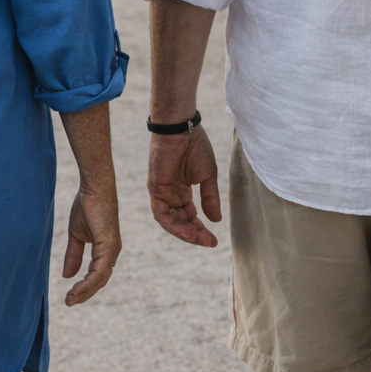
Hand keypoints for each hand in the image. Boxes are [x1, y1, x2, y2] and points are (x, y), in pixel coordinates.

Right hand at [62, 183, 119, 305]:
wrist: (94, 188)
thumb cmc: (87, 207)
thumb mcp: (76, 235)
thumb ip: (73, 255)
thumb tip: (67, 276)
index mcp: (106, 250)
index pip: (97, 275)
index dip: (85, 287)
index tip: (70, 296)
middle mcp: (112, 252)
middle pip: (100, 280)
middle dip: (85, 293)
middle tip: (69, 302)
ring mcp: (112, 249)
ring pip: (101, 278)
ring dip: (85, 291)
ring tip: (70, 299)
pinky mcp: (109, 244)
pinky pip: (100, 270)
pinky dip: (89, 281)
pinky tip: (77, 287)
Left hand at [147, 126, 220, 246]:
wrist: (183, 129)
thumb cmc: (195, 147)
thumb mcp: (207, 176)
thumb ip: (210, 198)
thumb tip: (216, 220)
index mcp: (182, 192)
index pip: (190, 217)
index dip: (201, 230)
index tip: (214, 240)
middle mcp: (171, 195)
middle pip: (181, 223)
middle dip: (194, 235)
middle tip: (209, 242)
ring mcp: (162, 193)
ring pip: (170, 222)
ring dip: (184, 233)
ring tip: (199, 239)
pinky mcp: (155, 189)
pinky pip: (161, 214)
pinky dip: (173, 225)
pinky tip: (187, 231)